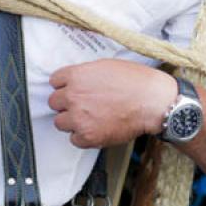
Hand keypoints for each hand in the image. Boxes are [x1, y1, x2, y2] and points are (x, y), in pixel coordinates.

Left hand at [48, 59, 176, 147]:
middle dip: (66, 103)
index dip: (65, 85)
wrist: (152, 101)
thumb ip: (85, 74)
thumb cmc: (135, 81)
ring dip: (72, 121)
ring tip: (90, 118)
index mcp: (76, 76)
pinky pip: (74, 139)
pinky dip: (83, 136)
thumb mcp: (106, 66)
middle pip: (54, 102)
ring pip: (60, 122)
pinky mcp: (87, 136)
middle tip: (83, 104)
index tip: (72, 89)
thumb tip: (77, 81)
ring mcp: (78, 118)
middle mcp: (73, 96)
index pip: (54, 81)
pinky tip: (96, 128)